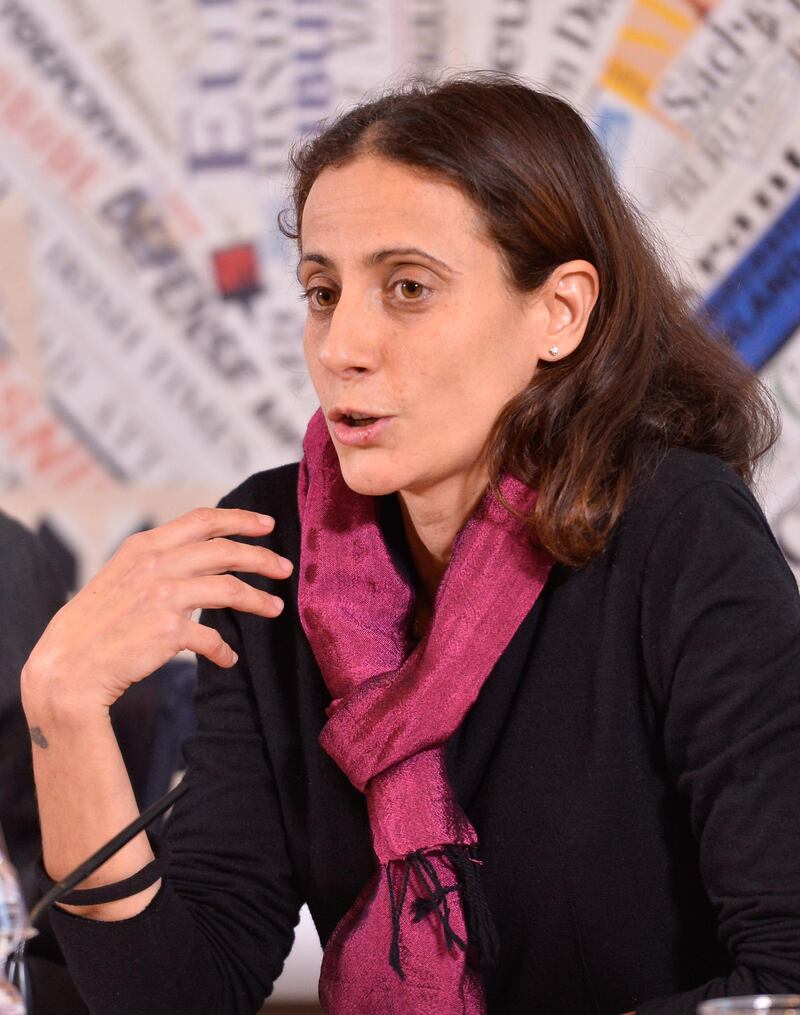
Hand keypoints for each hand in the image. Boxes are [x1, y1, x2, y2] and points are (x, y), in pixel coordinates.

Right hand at [22, 507, 290, 714]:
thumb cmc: (97, 624)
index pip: (202, 520)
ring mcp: (162, 595)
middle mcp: (156, 563)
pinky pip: (211, 638)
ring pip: (228, 589)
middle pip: (225, 550)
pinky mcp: (168, 630)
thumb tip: (201, 554)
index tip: (266, 525)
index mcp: (145, 545)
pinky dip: (223, 650)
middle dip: (262, 557)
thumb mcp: (122, 576)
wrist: (68, 667)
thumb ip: (158, 560)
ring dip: (257, 600)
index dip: (239, 519)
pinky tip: (227, 658)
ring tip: (275, 609)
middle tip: (285, 568)